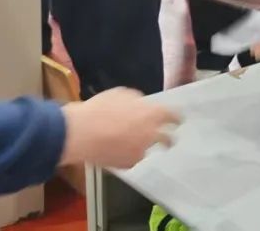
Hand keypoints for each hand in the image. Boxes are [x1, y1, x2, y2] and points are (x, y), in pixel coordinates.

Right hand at [59, 88, 180, 168]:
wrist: (82, 133)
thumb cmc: (101, 108)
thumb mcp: (124, 95)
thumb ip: (139, 102)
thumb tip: (143, 107)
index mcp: (153, 114)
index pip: (174, 116)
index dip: (176, 117)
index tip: (178, 120)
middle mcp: (152, 134)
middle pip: (168, 139)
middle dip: (169, 139)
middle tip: (168, 139)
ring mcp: (141, 151)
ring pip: (148, 149)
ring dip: (144, 145)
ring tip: (131, 141)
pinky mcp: (128, 164)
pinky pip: (132, 158)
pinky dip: (128, 154)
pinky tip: (117, 149)